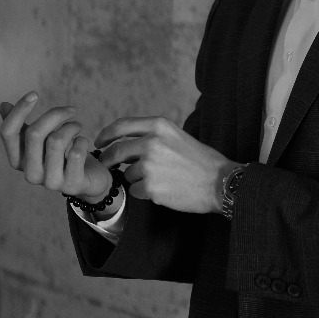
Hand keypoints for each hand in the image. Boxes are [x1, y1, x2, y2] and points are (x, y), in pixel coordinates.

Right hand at [0, 92, 112, 201]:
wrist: (88, 181)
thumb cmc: (61, 157)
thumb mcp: (40, 141)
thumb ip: (21, 126)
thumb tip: (2, 105)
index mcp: (17, 160)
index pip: (8, 132)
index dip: (19, 110)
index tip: (34, 93)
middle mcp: (30, 173)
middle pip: (34, 133)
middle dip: (54, 114)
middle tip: (71, 110)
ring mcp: (50, 182)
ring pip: (56, 141)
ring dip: (71, 127)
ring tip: (78, 126)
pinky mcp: (72, 185)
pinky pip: (76, 154)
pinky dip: (82, 141)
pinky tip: (83, 142)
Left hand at [94, 116, 238, 213]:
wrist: (219, 182)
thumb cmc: (201, 160)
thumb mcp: (177, 136)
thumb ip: (152, 135)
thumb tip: (126, 143)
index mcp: (159, 126)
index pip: (121, 126)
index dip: (106, 134)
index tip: (99, 142)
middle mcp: (151, 143)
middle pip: (117, 150)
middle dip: (108, 159)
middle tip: (106, 165)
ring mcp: (149, 165)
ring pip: (127, 173)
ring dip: (136, 178)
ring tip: (160, 180)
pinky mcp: (150, 187)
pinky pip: (136, 190)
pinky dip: (144, 192)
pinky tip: (163, 190)